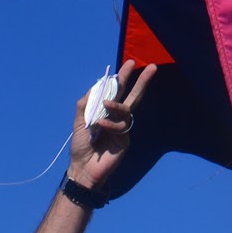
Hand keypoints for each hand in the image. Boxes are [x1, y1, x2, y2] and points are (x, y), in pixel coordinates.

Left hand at [67, 59, 156, 188]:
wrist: (82, 168)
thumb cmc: (81, 146)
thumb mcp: (79, 121)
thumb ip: (86, 104)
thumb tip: (97, 85)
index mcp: (106, 112)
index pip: (117, 92)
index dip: (122, 78)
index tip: (129, 64)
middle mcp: (117, 118)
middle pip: (132, 97)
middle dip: (141, 82)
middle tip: (152, 67)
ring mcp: (122, 129)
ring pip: (126, 110)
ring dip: (116, 105)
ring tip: (105, 105)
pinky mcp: (125, 140)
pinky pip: (120, 127)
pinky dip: (110, 124)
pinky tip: (100, 126)